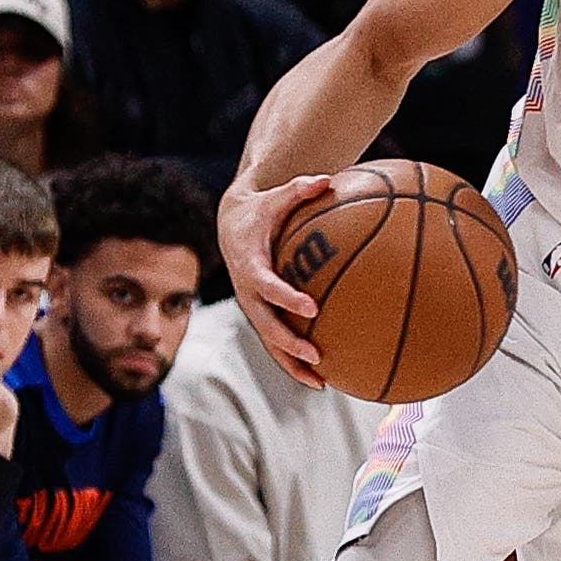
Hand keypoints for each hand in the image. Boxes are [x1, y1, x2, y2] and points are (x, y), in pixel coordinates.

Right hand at [220, 175, 337, 387]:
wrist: (232, 224)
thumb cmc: (262, 209)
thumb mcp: (277, 196)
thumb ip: (300, 188)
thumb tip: (328, 178)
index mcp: (250, 264)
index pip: (266, 285)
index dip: (286, 297)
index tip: (311, 308)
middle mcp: (247, 291)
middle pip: (265, 324)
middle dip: (289, 342)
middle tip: (316, 354)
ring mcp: (252, 307)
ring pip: (270, 342)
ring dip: (292, 364)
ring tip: (322, 383)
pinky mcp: (260, 315)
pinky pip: (277, 342)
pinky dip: (295, 360)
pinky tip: (323, 377)